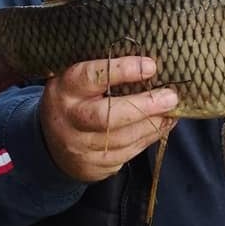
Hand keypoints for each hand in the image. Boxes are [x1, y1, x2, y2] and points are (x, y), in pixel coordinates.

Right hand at [39, 56, 177, 181]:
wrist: (52, 142)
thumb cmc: (75, 99)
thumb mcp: (78, 80)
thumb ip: (104, 71)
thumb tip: (148, 60)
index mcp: (66, 89)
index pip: (91, 77)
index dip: (122, 71)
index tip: (150, 66)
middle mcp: (70, 119)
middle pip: (108, 116)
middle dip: (144, 106)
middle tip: (170, 96)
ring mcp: (81, 146)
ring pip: (123, 137)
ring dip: (153, 123)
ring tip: (172, 109)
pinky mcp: (96, 165)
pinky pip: (129, 152)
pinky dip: (150, 137)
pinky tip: (162, 124)